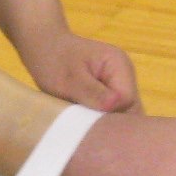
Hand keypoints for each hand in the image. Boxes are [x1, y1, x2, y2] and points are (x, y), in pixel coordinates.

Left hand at [25, 32, 140, 112]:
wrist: (45, 49)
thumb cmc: (53, 61)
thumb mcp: (68, 79)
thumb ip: (92, 92)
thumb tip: (114, 105)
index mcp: (119, 65)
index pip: (126, 100)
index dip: (110, 114)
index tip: (86, 119)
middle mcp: (125, 75)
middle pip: (130, 109)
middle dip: (110, 121)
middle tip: (83, 126)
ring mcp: (119, 84)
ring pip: (122, 113)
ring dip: (104, 122)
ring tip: (82, 121)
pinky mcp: (111, 93)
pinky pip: (113, 112)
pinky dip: (100, 119)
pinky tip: (84, 120)